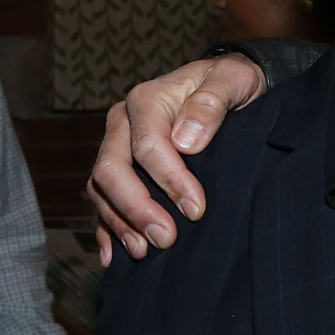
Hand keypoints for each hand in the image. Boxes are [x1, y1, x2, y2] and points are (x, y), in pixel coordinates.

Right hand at [87, 56, 265, 263]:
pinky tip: (116, 255)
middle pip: (112, 169)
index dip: (171, 181)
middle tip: (166, 239)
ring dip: (120, 222)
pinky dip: (107, 227)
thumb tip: (186, 141)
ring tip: (144, 251)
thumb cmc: (230, 82)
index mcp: (146, 101)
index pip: (148, 146)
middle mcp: (122, 123)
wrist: (225, 85)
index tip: (197, 210)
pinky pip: (102, 199)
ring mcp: (116, 146)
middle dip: (137, 208)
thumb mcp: (232, 79)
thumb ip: (212, 102)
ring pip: (101, 188)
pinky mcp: (120, 167)